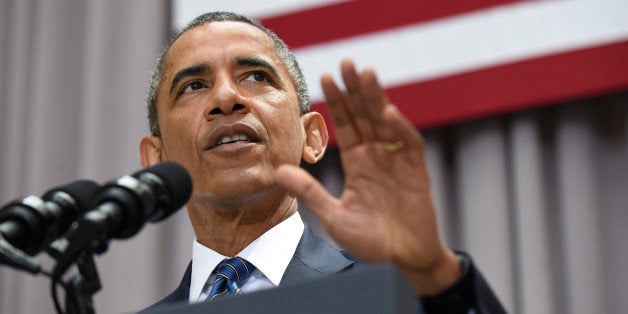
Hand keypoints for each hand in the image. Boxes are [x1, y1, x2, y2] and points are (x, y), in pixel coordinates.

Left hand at [275, 59, 459, 295]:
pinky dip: (400, 129)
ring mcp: (397, 163)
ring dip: (376, 99)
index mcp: (358, 164)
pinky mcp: (416, 173)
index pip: (347, 126)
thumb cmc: (371, 241)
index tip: (325, 79)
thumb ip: (309, 192)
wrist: (403, 260)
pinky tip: (387, 112)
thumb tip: (279, 170)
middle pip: (365, 116)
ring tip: (365, 74)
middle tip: (346, 63)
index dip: (337, 103)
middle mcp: (377, 157)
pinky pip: (409, 145)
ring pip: (386, 123)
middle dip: (355, 90)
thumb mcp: (333, 216)